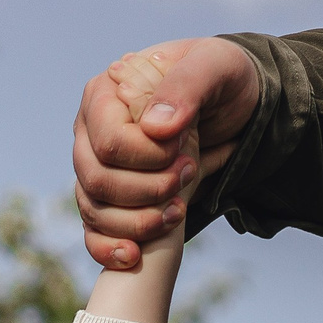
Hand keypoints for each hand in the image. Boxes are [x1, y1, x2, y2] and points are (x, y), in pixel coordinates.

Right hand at [72, 36, 258, 269]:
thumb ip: (185, 87)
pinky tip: (134, 255)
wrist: (233, 104)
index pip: (109, 142)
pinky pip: (93, 232)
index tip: (186, 151)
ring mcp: (94, 168)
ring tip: (178, 212)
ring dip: (138, 221)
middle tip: (189, 174)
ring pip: (94, 210)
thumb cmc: (221, 78)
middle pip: (97, 180)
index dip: (148, 157)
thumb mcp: (215, 67)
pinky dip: (110, 248)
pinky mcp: (106, 198)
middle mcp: (89, 132)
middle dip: (148, 190)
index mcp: (104, 94)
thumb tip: (154, 128)